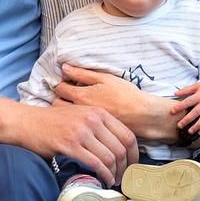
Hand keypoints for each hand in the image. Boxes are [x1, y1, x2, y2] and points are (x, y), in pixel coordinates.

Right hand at [19, 103, 137, 186]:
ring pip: (110, 157)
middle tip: (123, 178)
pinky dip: (103, 175)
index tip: (132, 166)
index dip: (134, 154)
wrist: (26, 122)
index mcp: (98, 112)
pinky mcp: (70, 145)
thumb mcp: (79, 115)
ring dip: (114, 173)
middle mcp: (92, 119)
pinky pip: (95, 163)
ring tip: (112, 181)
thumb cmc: (52, 122)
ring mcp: (81, 131)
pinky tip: (104, 181)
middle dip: (126, 167)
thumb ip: (97, 125)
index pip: (127, 135)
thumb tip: (114, 145)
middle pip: (121, 148)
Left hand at [53, 64, 178, 143]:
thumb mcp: (104, 78)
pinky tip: (84, 118)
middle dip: (60, 98)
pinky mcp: (91, 132)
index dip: (62, 83)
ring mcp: (84, 123)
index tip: (68, 82)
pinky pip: (77, 126)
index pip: (59, 89)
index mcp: (80, 96)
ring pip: (65, 116)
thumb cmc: (125, 94)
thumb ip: (82, 73)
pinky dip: (76, 121)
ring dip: (66, 111)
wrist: (142, 116)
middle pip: (57, 104)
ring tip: (74, 106)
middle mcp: (78, 111)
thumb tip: (64, 68)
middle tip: (68, 95)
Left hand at [170, 79, 199, 135]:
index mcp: (199, 96)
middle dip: (187, 120)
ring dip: (196, 126)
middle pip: (195, 113)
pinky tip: (199, 133)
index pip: (188, 102)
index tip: (172, 111)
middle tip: (179, 125)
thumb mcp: (197, 86)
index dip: (180, 107)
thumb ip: (186, 90)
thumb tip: (174, 93)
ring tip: (189, 131)